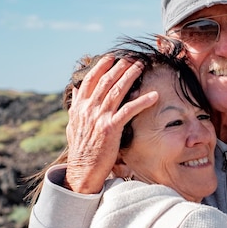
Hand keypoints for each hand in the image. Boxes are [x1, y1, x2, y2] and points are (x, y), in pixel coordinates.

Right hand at [64, 56, 157, 193]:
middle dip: (120, 67)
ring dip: (130, 76)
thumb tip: (75, 90)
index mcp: (79, 107)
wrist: (83, 170)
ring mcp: (99, 117)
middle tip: (131, 57)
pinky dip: (142, 101)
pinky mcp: (111, 128)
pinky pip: (129, 110)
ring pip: (117, 90)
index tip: (111, 57)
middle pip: (106, 81)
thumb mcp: (73, 124)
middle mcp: (88, 109)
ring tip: (140, 67)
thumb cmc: (81, 149)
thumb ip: (75, 106)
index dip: (101, 67)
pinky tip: (153, 95)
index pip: (89, 80)